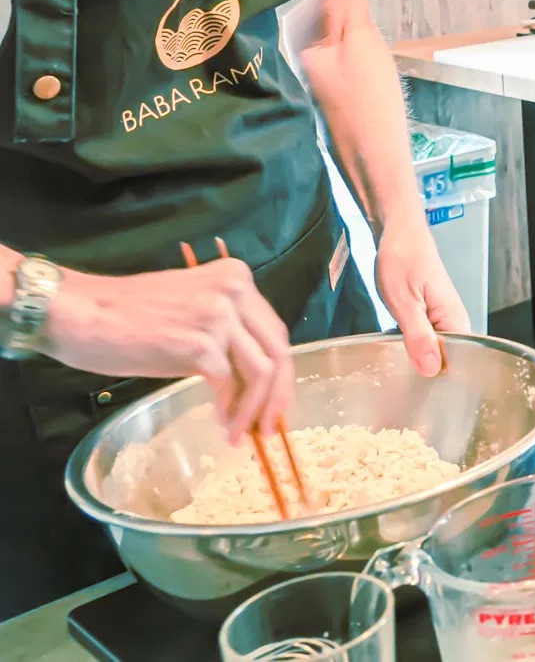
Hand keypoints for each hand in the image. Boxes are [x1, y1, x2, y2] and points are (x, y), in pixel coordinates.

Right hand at [44, 260, 294, 441]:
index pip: (273, 330)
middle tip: (268, 428)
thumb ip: (224, 331)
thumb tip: (248, 378)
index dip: (280, 371)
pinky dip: (230, 410)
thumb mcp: (189, 310)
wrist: (78, 312)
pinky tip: (220, 424)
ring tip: (239, 434)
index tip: (275, 402)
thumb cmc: (124, 316)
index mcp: (237, 277)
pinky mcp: (199, 345)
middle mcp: (235, 291)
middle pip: (278, 350)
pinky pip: (229, 385)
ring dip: (254, 410)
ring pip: (262, 371)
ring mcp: (219, 316)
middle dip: (278, 395)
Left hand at [375, 215, 468, 377]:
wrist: (398, 232)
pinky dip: (413, 349)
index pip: (460, 362)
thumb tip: (431, 370)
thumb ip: (418, 336)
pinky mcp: (429, 316)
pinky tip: (398, 356)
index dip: (441, 381)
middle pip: (448, 360)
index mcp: (455, 319)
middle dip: (427, 375)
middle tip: (402, 388)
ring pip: (435, 352)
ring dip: (418, 362)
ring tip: (396, 377)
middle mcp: (454, 321)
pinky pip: (426, 341)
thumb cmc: (402, 259)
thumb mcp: (405, 301)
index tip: (420, 395)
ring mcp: (441, 318)